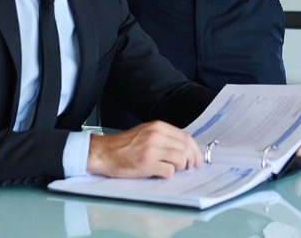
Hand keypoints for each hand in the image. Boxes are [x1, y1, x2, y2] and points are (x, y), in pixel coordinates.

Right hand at [86, 121, 201, 178]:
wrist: (104, 152)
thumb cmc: (123, 144)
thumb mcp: (146, 131)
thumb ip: (164, 136)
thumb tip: (184, 147)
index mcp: (158, 126)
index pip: (186, 137)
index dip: (194, 149)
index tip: (196, 158)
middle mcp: (156, 136)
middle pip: (186, 148)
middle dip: (191, 160)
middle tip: (190, 167)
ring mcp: (152, 150)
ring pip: (180, 159)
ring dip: (180, 167)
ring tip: (172, 169)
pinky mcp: (147, 164)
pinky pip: (169, 171)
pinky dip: (168, 173)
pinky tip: (160, 172)